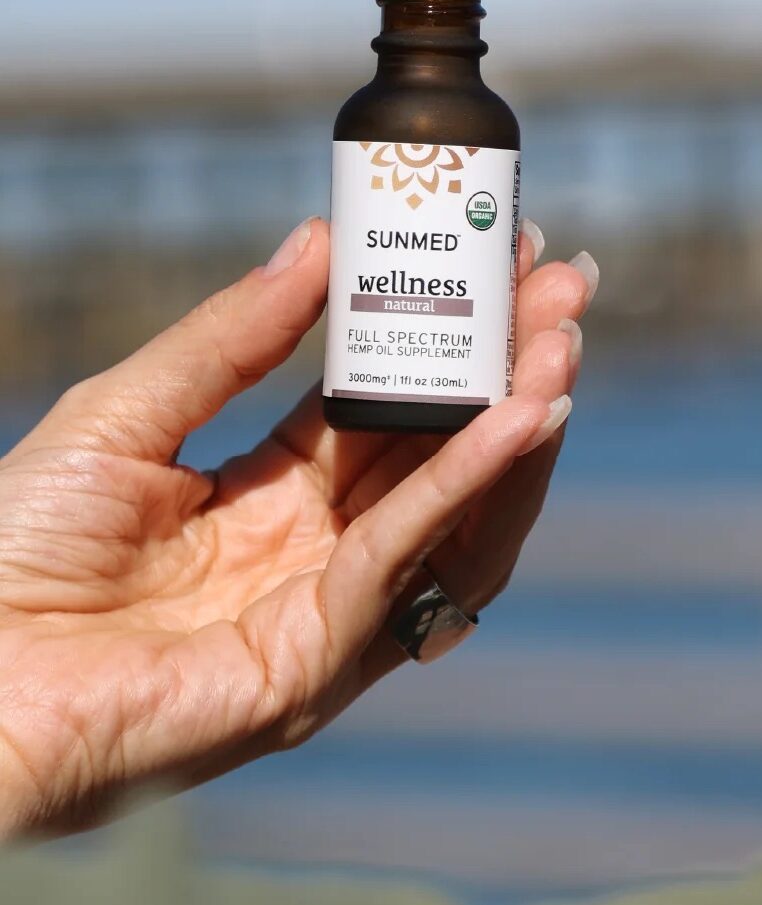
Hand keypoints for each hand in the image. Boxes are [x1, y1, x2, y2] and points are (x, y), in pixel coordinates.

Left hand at [0, 217, 592, 835]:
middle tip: (563, 285)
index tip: (494, 256)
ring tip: (560, 342)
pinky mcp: (319, 664)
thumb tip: (317, 240)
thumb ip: (230, 337)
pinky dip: (469, 485)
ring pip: (451, 512)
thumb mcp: (126, 414)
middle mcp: (313, 555)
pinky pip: (407, 560)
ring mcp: (324, 613)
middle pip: (435, 452)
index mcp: (267, 499)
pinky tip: (515, 417)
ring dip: (513, 425)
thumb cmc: (9, 554)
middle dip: (504, 368)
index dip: (439, 334)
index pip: (383, 406)